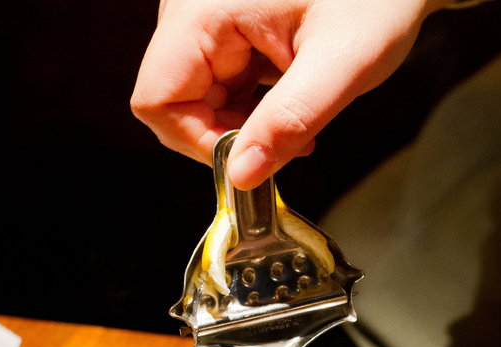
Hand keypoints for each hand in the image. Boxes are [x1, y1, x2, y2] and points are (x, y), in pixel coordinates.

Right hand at [131, 0, 448, 189]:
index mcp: (205, 10)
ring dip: (245, 121)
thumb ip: (290, 122)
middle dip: (230, 134)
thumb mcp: (342, 65)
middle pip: (176, 101)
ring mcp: (208, 15)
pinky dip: (253, 103)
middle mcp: (193, 8)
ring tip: (300, 112)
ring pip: (200, 96)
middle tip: (291, 138)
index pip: (157, 99)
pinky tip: (293, 97)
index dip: (197, 142)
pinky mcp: (228, 25)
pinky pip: (221, 81)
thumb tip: (241, 177)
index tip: (251, 159)